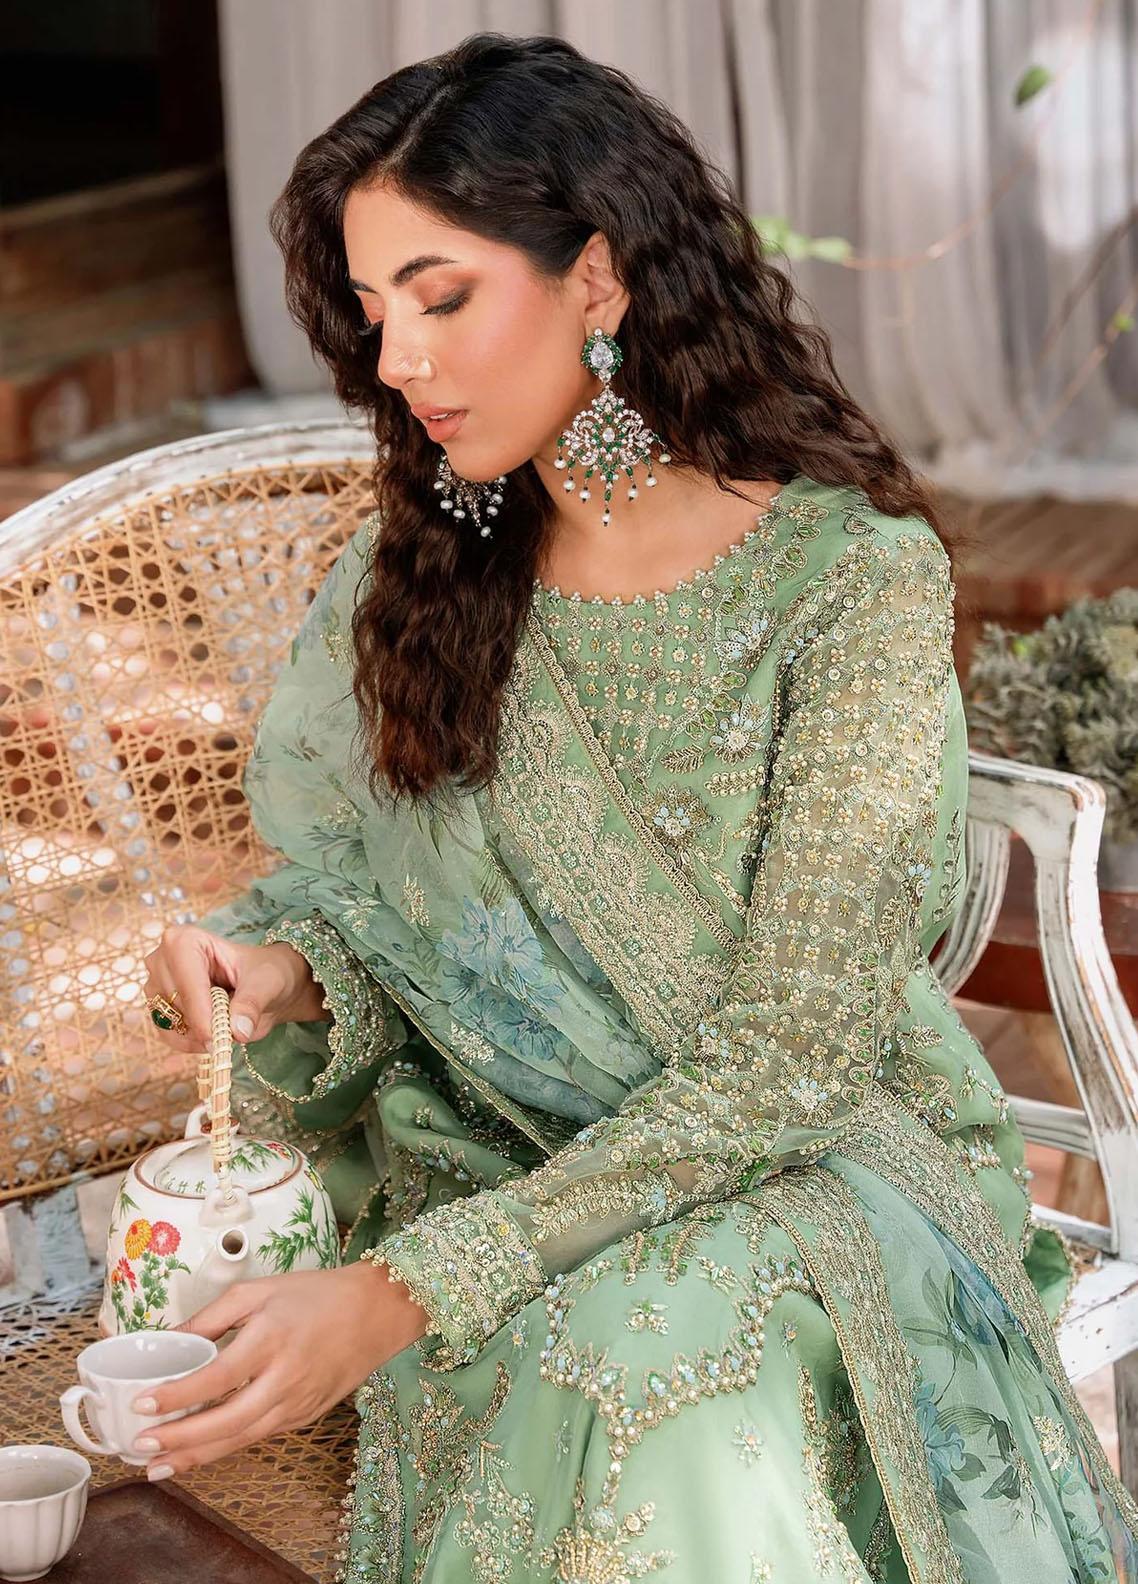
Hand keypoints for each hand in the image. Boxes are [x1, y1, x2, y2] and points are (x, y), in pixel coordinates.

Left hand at [128, 1263, 428, 1478]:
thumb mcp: (259, 1291)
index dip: (177, 1395)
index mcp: (272, 1338)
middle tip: (140, 1445)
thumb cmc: (316, 1295)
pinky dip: (224, 1448)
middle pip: (226, 1421)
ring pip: (241, 1439)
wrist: (376, 1312)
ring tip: (157, 1465)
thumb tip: (167, 1338)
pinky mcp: (304, 1417)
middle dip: (180, 1439)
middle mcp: (286, 1377)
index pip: (217, 1376)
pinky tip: (197, 1453)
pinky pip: (258, 1437)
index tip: (142, 1404)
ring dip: (197, 1456)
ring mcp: (298, 1403)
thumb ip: (211, 1317)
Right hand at [142, 924, 328, 1051]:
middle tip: (232, 1031)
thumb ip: (252, 1004)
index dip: (200, 1012)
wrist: (263, 987)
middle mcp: (163, 959)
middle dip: (203, 1024)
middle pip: (175, 1003)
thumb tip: (237, 1031)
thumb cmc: (264, 973)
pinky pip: (166, 1035)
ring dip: (197, 1035)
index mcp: (186, 940)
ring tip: (226, 1029)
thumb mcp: (267, 984)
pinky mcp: (158, 1008)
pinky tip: (213, 1037)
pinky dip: (190, 1043)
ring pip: (168, 1022)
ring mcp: (156, 984)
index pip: (185, 979)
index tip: (218, 1037)